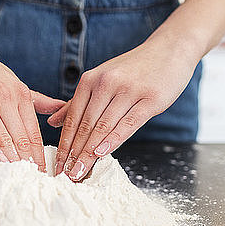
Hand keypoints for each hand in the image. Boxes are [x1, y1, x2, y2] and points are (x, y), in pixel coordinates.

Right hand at [0, 26, 64, 171]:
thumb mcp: (9, 79)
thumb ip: (33, 99)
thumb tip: (60, 109)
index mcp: (18, 92)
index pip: (33, 131)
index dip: (39, 155)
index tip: (44, 173)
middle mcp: (3, 95)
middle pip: (20, 136)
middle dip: (28, 162)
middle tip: (34, 182)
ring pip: (0, 134)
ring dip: (10, 158)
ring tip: (18, 177)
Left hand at [49, 35, 200, 180]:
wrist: (170, 50)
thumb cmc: (134, 70)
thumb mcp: (102, 80)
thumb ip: (78, 102)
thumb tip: (53, 122)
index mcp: (90, 80)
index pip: (72, 119)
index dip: (64, 144)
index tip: (57, 165)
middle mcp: (106, 83)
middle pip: (85, 125)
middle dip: (74, 154)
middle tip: (66, 175)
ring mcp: (128, 90)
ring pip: (104, 126)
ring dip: (90, 152)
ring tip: (80, 171)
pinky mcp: (150, 98)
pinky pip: (128, 122)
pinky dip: (114, 139)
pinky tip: (103, 153)